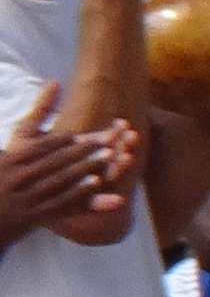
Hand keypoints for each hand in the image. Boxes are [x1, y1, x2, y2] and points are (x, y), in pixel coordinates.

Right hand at [0, 91, 136, 245]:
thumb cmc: (11, 164)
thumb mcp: (20, 137)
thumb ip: (39, 111)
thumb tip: (56, 81)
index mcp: (16, 156)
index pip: (47, 147)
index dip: (72, 141)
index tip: (95, 134)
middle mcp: (21, 175)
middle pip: (57, 163)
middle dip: (83, 154)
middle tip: (110, 146)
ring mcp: (29, 197)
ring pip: (61, 183)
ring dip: (85, 172)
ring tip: (109, 161)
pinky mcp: (38, 214)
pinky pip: (63, 206)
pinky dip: (83, 198)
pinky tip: (101, 189)